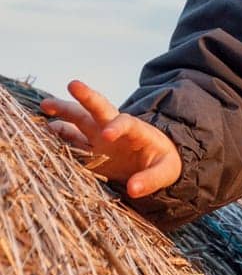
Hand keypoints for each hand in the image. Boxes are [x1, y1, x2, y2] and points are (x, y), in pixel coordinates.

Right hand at [39, 80, 182, 198]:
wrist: (155, 161)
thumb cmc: (163, 162)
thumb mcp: (166, 171)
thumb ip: (151, 179)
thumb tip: (133, 189)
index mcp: (136, 131)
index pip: (126, 123)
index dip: (116, 127)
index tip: (107, 136)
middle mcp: (114, 128)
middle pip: (99, 109)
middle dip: (86, 97)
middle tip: (72, 85)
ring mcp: (98, 136)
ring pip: (79, 119)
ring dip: (63, 111)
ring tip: (45, 105)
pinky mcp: (88, 148)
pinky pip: (70, 138)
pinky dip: (57, 135)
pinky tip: (42, 133)